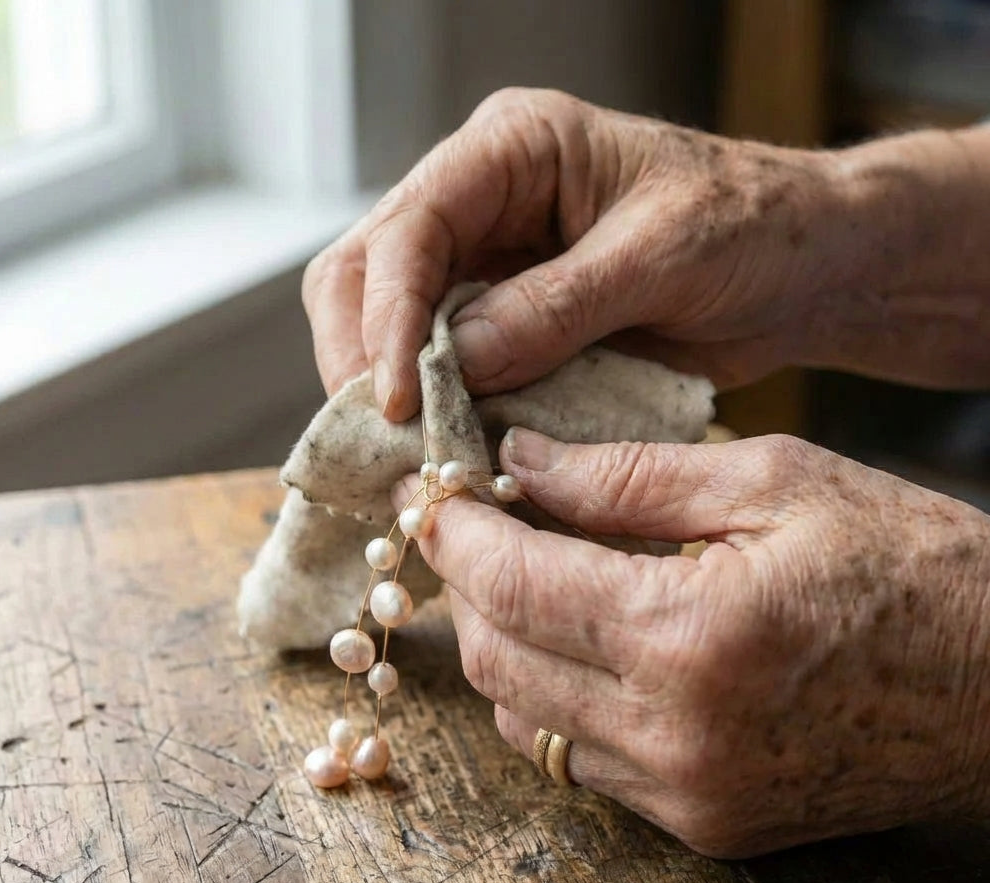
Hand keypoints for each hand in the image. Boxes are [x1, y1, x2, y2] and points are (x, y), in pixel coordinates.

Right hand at [304, 88, 849, 418]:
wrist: (798, 268)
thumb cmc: (750, 227)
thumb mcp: (661, 255)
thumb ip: (556, 307)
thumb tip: (454, 364)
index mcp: (512, 150)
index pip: (409, 227)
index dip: (387, 316)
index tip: (394, 399)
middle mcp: (480, 202)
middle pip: (366, 272)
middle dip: (363, 356)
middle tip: (387, 437)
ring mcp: (487, 265)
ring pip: (388, 324)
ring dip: (389, 391)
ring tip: (408, 454)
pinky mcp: (505, 324)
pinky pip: (443, 367)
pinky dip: (436, 411)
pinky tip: (443, 450)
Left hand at [395, 430, 989, 856]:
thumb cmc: (911, 563)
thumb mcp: (773, 480)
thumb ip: (627, 475)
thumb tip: (520, 458)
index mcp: (689, 637)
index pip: (511, 585)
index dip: (453, 534)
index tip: (428, 494)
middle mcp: (673, 736)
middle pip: (497, 657)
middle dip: (463, 583)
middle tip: (465, 525)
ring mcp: (686, 795)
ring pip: (524, 718)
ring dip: (502, 641)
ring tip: (520, 574)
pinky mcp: (704, 826)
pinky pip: (580, 761)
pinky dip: (553, 696)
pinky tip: (578, 640)